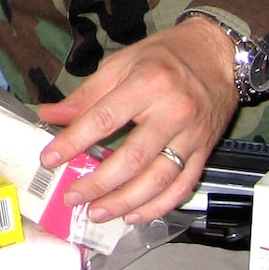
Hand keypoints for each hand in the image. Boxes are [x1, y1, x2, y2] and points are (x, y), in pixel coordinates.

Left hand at [35, 19, 237, 224]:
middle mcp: (173, 111)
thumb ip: (86, 94)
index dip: (74, 141)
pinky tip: (135, 214)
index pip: (104, 118)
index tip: (50, 159)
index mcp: (148, 83)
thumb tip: (50, 115)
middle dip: (98, 182)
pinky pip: (183, 186)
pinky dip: (158, 206)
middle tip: (72, 196)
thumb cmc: (167, 55)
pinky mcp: (205, 151)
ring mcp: (192, 135)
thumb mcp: (122, 62)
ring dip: (125, 201)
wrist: (218, 55)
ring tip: (97, 211)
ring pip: (158, 179)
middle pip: (132, 157)